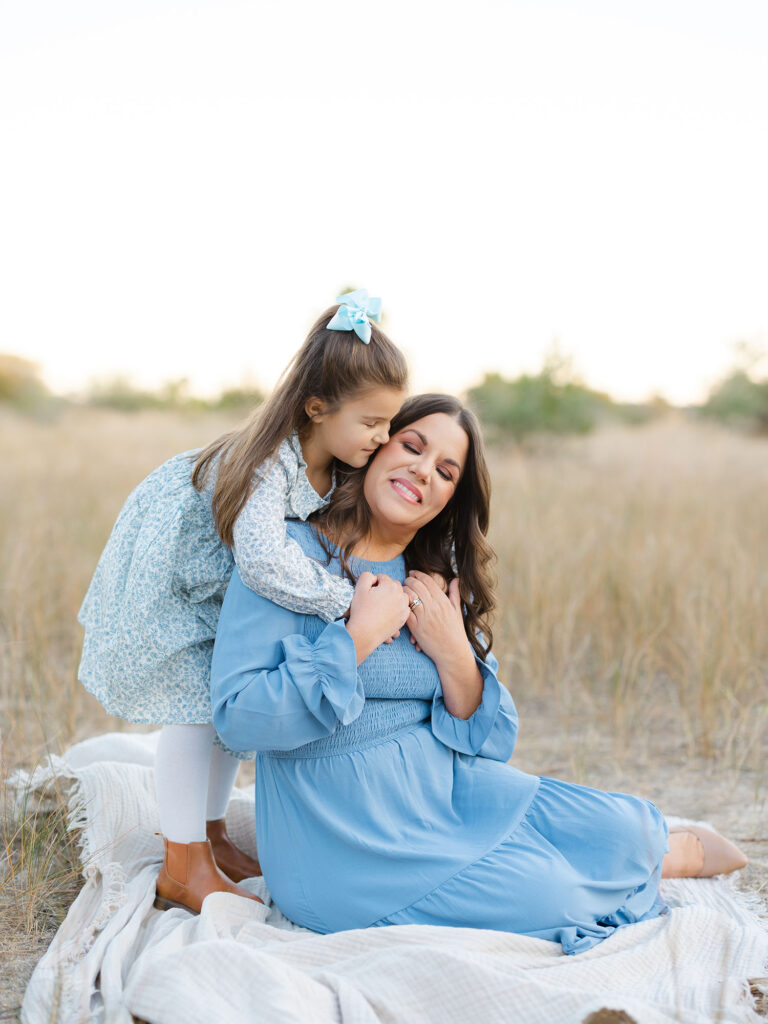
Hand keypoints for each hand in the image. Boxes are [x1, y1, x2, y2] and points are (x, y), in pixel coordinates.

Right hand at [346, 572, 410, 663]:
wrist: (365, 633)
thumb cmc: (361, 611)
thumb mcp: (360, 588)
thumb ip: (367, 576)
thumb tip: (375, 578)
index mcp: (391, 586)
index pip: (382, 578)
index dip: (373, 584)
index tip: (368, 593)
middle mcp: (401, 595)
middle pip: (393, 586)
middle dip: (385, 589)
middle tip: (374, 600)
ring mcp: (404, 608)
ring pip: (400, 596)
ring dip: (393, 598)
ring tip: (381, 606)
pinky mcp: (404, 618)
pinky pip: (402, 608)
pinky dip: (397, 609)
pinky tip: (386, 613)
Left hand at [404, 570, 482, 718]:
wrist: (452, 652)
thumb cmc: (455, 632)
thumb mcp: (457, 610)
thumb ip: (455, 593)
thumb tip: (456, 578)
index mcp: (443, 601)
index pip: (428, 580)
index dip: (418, 574)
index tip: (412, 572)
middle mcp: (434, 607)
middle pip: (416, 585)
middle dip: (408, 580)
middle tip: (405, 581)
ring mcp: (424, 617)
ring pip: (409, 597)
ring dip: (403, 592)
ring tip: (401, 591)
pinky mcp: (416, 627)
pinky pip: (405, 612)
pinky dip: (401, 606)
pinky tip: (399, 605)